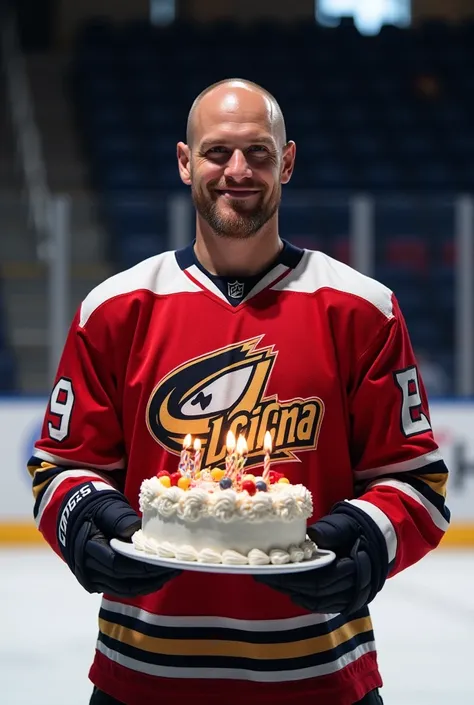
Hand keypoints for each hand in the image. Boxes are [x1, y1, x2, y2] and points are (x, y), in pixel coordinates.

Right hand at [57, 482, 180, 595]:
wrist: (76, 518)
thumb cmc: (95, 510)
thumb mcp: (105, 508)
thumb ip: (118, 518)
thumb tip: (134, 530)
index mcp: (88, 548)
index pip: (118, 564)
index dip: (142, 566)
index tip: (164, 561)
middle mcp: (88, 569)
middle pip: (124, 581)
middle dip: (151, 577)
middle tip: (175, 568)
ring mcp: (93, 579)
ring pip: (125, 589)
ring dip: (149, 584)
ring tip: (171, 574)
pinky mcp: (99, 582)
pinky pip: (122, 589)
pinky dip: (141, 585)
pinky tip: (158, 578)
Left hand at [254, 502, 388, 613]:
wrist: (373, 538)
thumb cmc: (355, 528)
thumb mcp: (344, 524)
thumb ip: (331, 531)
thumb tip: (313, 537)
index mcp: (353, 565)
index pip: (320, 579)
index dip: (295, 577)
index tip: (273, 570)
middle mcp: (354, 586)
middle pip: (316, 592)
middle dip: (289, 585)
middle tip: (265, 577)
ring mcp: (352, 596)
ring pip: (320, 601)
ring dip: (295, 594)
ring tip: (274, 583)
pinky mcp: (347, 599)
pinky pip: (325, 605)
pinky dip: (308, 601)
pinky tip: (292, 593)